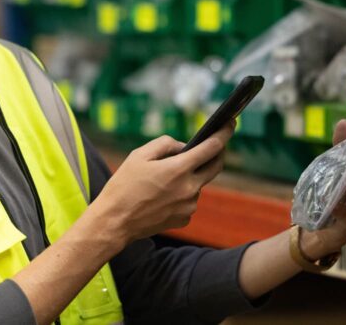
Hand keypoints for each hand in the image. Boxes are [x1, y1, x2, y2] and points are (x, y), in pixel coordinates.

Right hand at [90, 121, 234, 247]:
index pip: (212, 147)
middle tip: (213, 145)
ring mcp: (189, 206)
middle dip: (218, 153)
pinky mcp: (185, 219)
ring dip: (191, 176)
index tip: (231, 123)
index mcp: (178, 169)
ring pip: (199, 184)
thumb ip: (165, 144)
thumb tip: (184, 146)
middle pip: (215, 166)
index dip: (224, 133)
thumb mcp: (139, 155)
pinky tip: (162, 196)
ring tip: (165, 178)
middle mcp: (189, 188)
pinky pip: (189, 200)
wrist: (114, 222)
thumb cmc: (123, 186)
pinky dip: (182, 193)